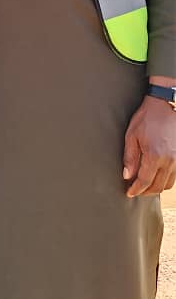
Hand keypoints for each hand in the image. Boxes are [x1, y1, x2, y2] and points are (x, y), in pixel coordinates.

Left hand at [122, 78, 175, 196]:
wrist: (164, 106)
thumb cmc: (146, 118)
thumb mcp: (132, 136)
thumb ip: (129, 157)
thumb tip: (127, 175)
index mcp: (155, 155)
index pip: (145, 181)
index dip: (136, 189)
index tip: (129, 193)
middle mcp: (169, 160)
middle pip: (158, 186)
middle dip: (145, 192)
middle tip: (135, 191)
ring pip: (168, 184)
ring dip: (156, 187)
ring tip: (145, 185)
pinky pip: (174, 176)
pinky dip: (165, 180)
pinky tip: (156, 176)